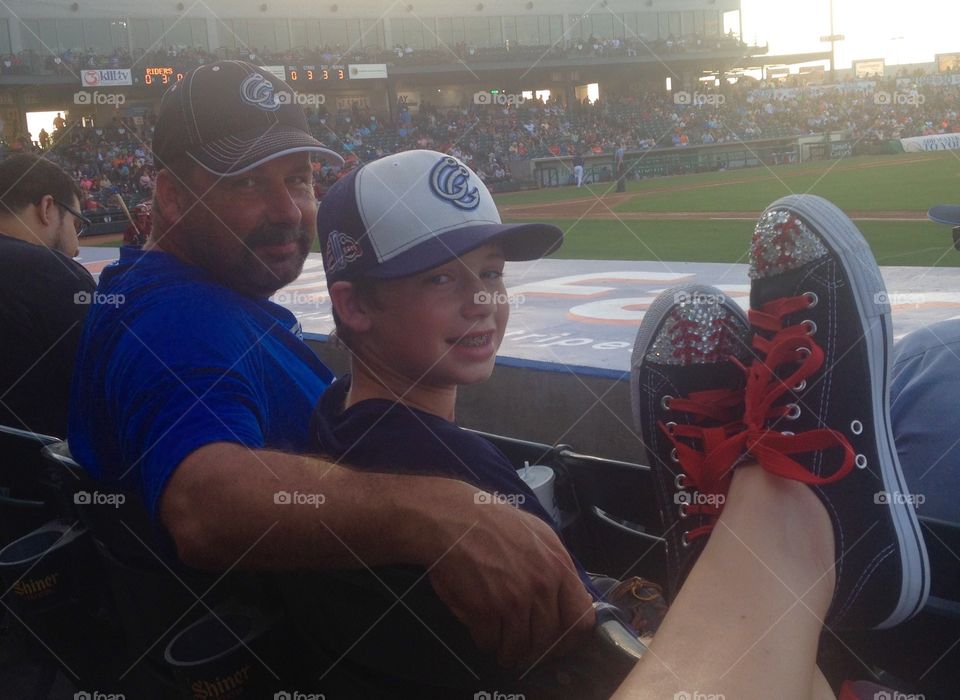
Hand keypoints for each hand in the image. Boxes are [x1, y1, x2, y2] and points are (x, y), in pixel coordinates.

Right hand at [425, 498, 594, 667]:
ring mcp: (513, 601)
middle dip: (534, 649)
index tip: (557, 641)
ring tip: (502, 647)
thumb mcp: (539, 535)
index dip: (569, 637)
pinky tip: (482, 631)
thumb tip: (566, 597)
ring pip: (519, 648)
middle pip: (548, 640)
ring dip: (509, 652)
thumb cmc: (493, 522)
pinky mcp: (484, 611)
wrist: (453, 518)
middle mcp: (541, 587)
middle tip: (523, 648)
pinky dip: (485, 642)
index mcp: (559, 567)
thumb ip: (556, 567)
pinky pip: (489, 642)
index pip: (580, 620)